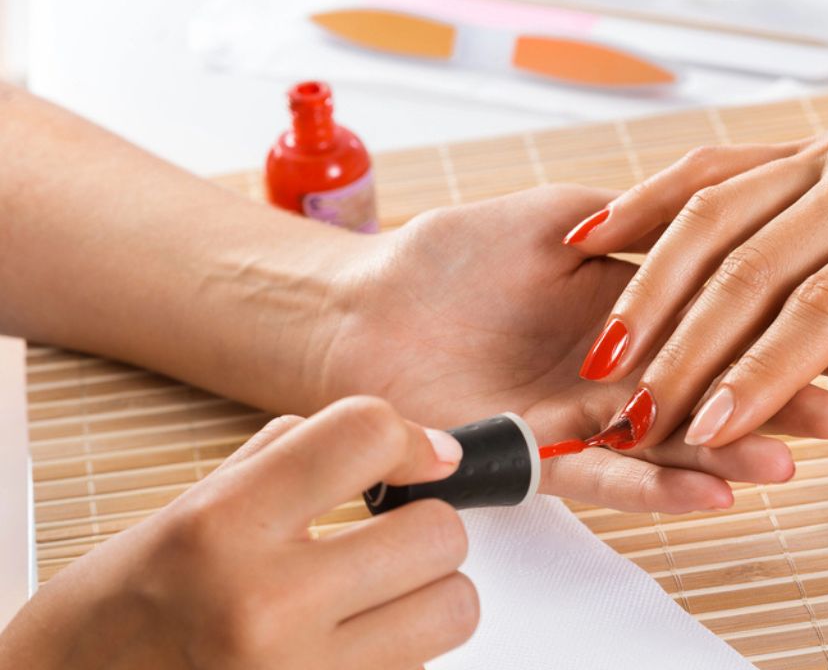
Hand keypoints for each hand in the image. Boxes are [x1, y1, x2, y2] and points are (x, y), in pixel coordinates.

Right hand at [0, 398, 476, 669]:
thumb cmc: (120, 612)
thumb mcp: (187, 510)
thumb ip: (288, 463)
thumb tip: (395, 444)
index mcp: (223, 527)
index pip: (366, 436)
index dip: (412, 441)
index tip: (420, 458)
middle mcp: (266, 604)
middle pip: (438, 533)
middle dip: (422, 529)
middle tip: (387, 540)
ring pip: (453, 607)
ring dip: (426, 597)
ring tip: (373, 598)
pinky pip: (420, 668)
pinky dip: (398, 653)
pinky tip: (344, 646)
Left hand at [304, 185, 827, 512]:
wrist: (369, 306)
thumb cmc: (454, 255)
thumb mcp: (564, 218)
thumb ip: (637, 224)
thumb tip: (723, 217)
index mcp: (633, 309)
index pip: (724, 322)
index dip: (787, 330)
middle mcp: (619, 371)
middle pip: (709, 389)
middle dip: (779, 400)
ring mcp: (583, 417)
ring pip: (667, 441)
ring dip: (729, 453)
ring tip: (791, 458)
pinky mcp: (538, 455)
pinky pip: (604, 476)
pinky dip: (656, 487)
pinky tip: (714, 491)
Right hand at [562, 0, 827, 446]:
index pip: (827, 306)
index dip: (763, 372)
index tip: (711, 427)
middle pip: (753, 267)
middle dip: (687, 350)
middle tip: (636, 415)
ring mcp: (826, 154)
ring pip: (717, 215)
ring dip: (654, 287)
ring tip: (608, 352)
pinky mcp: (804, 142)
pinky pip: (714, 168)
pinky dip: (653, 201)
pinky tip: (599, 236)